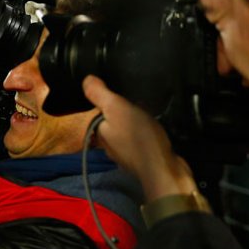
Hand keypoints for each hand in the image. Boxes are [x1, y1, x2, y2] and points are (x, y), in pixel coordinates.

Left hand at [82, 75, 196, 199]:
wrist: (162, 169)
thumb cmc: (138, 137)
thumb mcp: (116, 108)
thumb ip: (100, 95)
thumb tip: (85, 79)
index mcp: (98, 132)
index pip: (100, 112)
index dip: (111, 102)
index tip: (124, 96)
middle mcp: (108, 145)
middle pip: (114, 121)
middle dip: (125, 112)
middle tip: (140, 103)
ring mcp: (125, 154)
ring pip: (127, 131)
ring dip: (136, 122)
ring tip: (149, 113)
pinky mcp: (141, 159)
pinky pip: (140, 141)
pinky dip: (146, 133)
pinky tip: (155, 130)